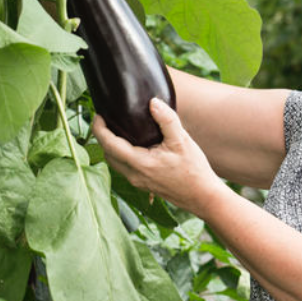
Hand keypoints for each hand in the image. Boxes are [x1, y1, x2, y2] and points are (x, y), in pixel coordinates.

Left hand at [92, 98, 226, 216]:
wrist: (203, 197)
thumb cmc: (194, 170)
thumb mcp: (182, 141)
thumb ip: (167, 120)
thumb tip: (153, 103)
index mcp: (140, 163)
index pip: (109, 144)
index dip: (99, 129)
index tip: (98, 115)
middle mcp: (134, 175)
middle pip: (107, 154)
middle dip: (102, 137)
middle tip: (105, 119)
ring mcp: (138, 182)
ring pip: (115, 162)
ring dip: (111, 147)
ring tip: (116, 130)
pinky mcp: (144, 184)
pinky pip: (124, 168)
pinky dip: (121, 155)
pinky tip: (132, 145)